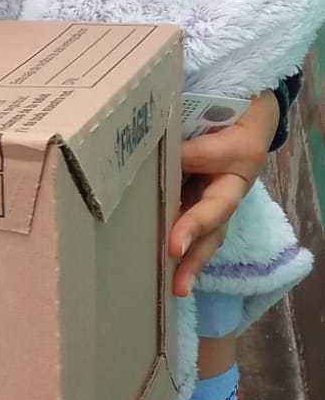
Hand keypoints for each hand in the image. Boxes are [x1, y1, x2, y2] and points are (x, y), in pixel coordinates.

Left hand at [169, 90, 279, 297]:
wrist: (244, 109)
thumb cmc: (234, 116)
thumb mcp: (224, 124)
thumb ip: (198, 146)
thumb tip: (166, 162)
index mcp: (234, 176)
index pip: (214, 206)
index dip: (194, 226)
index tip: (173, 247)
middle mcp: (222, 195)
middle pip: (211, 232)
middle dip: (193, 259)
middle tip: (177, 286)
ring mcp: (207, 200)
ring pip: (202, 236)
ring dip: (187, 263)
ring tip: (173, 290)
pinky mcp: (191, 200)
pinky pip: (185, 224)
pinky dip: (174, 245)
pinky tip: (154, 264)